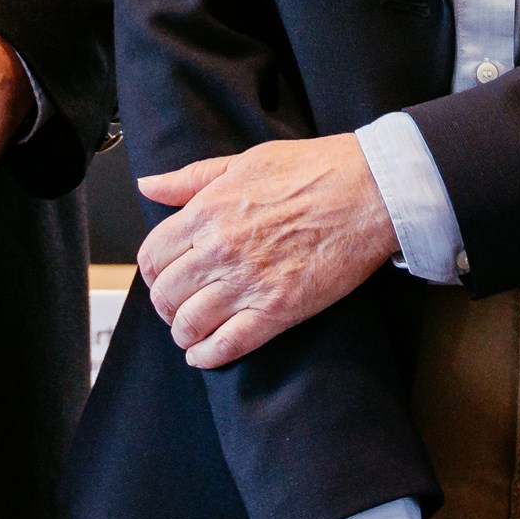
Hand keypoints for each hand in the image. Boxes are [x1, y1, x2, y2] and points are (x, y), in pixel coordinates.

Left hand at [136, 134, 398, 369]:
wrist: (370, 191)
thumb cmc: (315, 169)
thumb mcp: (244, 161)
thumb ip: (191, 178)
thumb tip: (149, 185)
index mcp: (208, 211)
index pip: (152, 255)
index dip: (152, 271)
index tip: (162, 276)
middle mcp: (219, 250)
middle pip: (165, 294)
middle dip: (165, 305)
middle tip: (176, 307)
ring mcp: (247, 283)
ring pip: (189, 325)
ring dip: (183, 334)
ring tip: (190, 332)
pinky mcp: (277, 310)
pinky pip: (225, 346)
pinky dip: (207, 356)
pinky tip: (204, 354)